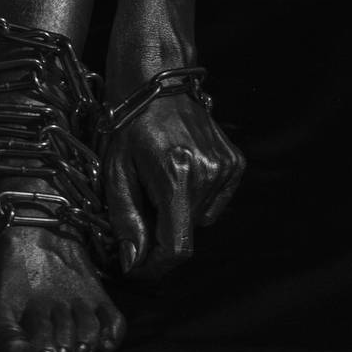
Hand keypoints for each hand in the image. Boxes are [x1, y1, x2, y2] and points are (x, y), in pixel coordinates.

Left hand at [102, 93, 243, 279]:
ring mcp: (226, 167)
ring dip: (179, 213)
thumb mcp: (116, 172)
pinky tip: (180, 170)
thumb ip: (126, 220)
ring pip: (201, 219)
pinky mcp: (235, 162)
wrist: (157, 84)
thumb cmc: (129, 126)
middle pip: (187, 233)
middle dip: (162, 232)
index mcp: (176, 176)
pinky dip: (197, 197)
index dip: (157, 266)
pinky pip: (215, 201)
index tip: (139, 267)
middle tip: (141, 204)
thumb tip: (134, 263)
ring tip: (159, 180)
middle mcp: (208, 173)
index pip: (178, 247)